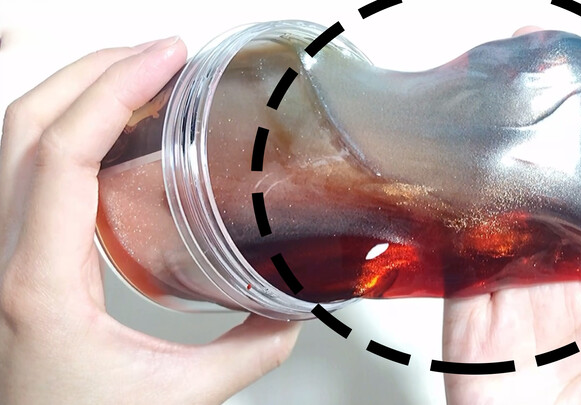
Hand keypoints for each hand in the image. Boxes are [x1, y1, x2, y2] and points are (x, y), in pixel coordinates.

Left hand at [0, 37, 299, 403]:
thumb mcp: (176, 398)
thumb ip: (246, 353)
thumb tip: (291, 312)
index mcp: (41, 282)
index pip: (61, 154)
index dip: (114, 91)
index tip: (166, 60)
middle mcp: (7, 255)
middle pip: (25, 123)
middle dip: (95, 71)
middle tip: (162, 55)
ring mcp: (2, 249)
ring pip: (15, 138)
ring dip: (77, 91)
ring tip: (141, 75)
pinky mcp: (16, 254)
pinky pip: (29, 165)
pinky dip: (72, 126)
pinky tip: (116, 130)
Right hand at [441, 28, 580, 403]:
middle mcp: (580, 313)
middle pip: (556, 214)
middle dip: (548, 156)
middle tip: (537, 92)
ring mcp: (523, 325)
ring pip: (502, 235)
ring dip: (493, 182)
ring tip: (489, 120)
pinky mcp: (473, 348)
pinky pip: (461, 281)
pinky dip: (453, 233)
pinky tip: (454, 185)